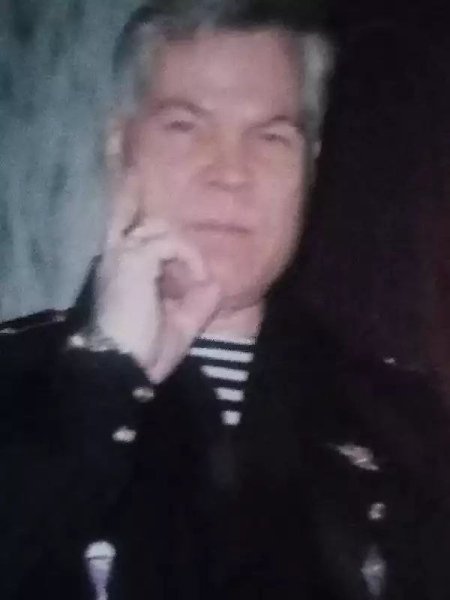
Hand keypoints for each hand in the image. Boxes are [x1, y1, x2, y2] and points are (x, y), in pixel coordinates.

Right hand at [94, 176, 221, 382]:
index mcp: (122, 268)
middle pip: (135, 212)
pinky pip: (172, 242)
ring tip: (196, 277)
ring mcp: (123, 254)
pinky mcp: (134, 259)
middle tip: (168, 220)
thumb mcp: (180, 324)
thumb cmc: (144, 350)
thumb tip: (214, 282)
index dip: (125, 196)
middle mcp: (117, 255)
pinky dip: (191, 258)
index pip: (119, 223)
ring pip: (161, 227)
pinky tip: (196, 279)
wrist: (121, 367)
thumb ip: (197, 302)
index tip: (128, 171)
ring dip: (186, 250)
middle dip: (147, 203)